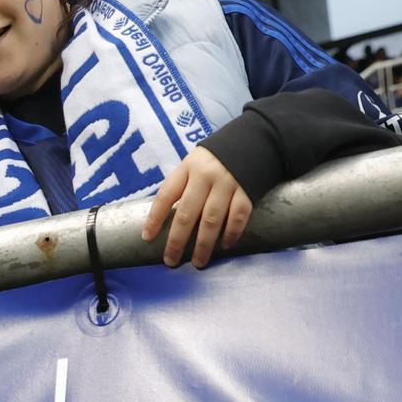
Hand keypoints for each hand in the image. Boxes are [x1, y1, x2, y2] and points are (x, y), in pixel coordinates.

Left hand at [141, 145, 250, 268]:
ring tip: (198, 262)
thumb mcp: (194, 164)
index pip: (165, 196)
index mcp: (187, 168)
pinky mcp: (248, 189)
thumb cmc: (217, 159)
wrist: (254, 139)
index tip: (147, 238)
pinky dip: (232, 232)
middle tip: (171, 261)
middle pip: (186, 213)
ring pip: (211, 219)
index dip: (155, 218)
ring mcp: (227, 183)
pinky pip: (238, 215)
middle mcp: (205, 176)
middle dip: (177, 240)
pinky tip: (225, 245)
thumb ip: (182, 186)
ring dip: (203, 244)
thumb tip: (165, 218)